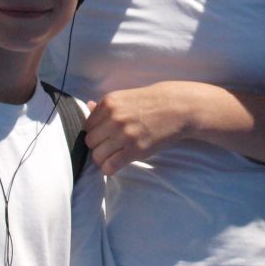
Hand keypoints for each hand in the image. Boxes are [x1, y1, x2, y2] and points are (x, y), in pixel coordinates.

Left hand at [82, 82, 199, 173]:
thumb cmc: (152, 101)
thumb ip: (106, 106)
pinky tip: (115, 164)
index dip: (95, 132)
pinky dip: (109, 168)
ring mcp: (124, 135)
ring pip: (97, 156)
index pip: (87, 126)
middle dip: (97, 146)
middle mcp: (113, 118)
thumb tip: (88, 106)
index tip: (104, 135)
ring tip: (112, 156)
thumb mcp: (126, 97)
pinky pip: (110, 166)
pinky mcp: (135, 150)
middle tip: (109, 146)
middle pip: (90, 142)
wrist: (177, 108)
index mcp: (109, 103)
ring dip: (103, 158)